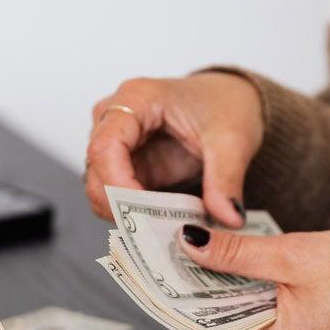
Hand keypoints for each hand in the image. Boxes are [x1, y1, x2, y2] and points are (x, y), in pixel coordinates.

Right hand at [85, 72, 263, 226]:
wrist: (228, 102)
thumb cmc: (224, 104)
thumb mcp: (233, 140)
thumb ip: (226, 179)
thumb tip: (228, 217)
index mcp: (136, 99)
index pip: (105, 146)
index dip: (117, 184)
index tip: (143, 213)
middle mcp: (115, 119)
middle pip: (95, 172)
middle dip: (120, 207)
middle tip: (156, 230)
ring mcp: (116, 145)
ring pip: (99, 190)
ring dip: (126, 214)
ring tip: (163, 227)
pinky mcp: (124, 167)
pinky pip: (115, 198)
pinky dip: (133, 215)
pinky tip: (160, 222)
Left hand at [179, 225, 329, 329]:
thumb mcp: (294, 256)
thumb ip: (236, 252)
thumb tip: (191, 244)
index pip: (202, 323)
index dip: (178, 290)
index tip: (157, 264)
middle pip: (214, 321)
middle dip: (196, 284)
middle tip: (173, 248)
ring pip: (231, 317)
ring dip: (218, 286)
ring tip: (200, 251)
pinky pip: (252, 317)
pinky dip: (241, 292)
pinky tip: (233, 266)